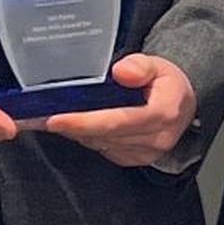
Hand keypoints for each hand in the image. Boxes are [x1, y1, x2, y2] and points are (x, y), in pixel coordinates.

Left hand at [38, 55, 196, 165]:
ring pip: (101, 144)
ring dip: (77, 132)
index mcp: (162, 113)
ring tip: (55, 117)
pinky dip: (88, 137)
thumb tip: (121, 72)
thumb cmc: (168, 84)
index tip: (55, 119)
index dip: (82, 122)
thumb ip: (140, 65)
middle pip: (104, 136)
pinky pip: (105, 150)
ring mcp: (146, 153)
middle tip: (40, 117)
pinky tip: (78, 124)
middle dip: (72, 127)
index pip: (116, 121)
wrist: (183, 105)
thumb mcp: (159, 64)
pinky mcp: (136, 159)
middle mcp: (156, 138)